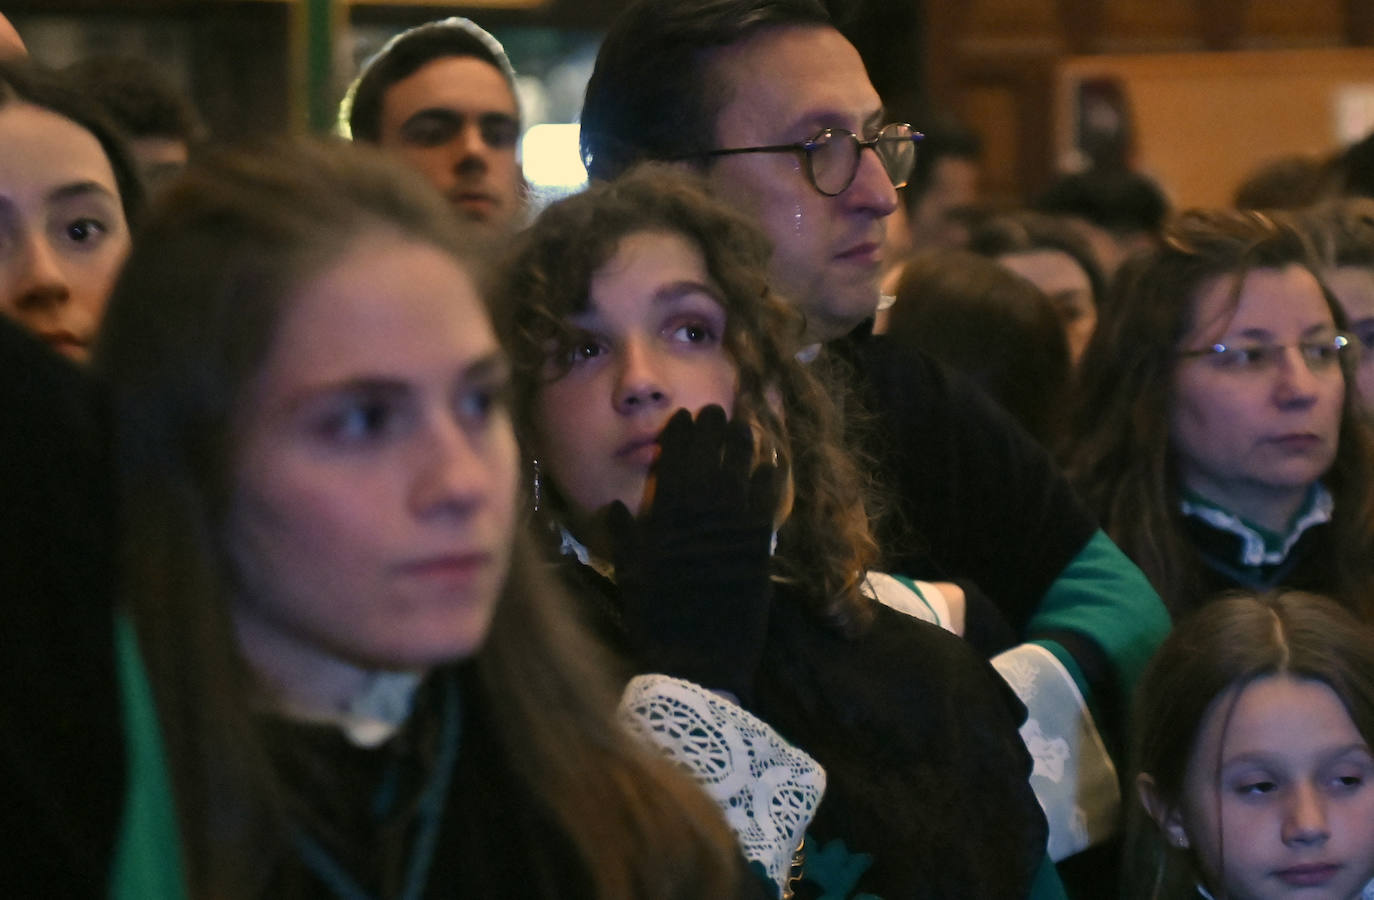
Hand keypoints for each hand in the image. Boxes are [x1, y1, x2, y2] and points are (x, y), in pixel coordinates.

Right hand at [605, 406, 781, 702]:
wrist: (696, 657)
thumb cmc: (656, 617)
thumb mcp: (630, 573)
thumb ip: (624, 535)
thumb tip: (616, 506)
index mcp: (666, 517)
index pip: (674, 461)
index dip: (680, 436)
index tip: (684, 417)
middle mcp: (701, 513)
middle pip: (709, 458)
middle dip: (712, 430)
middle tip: (715, 410)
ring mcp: (734, 527)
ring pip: (741, 472)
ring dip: (743, 446)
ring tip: (745, 426)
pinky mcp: (759, 545)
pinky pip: (767, 503)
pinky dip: (770, 481)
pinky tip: (774, 464)